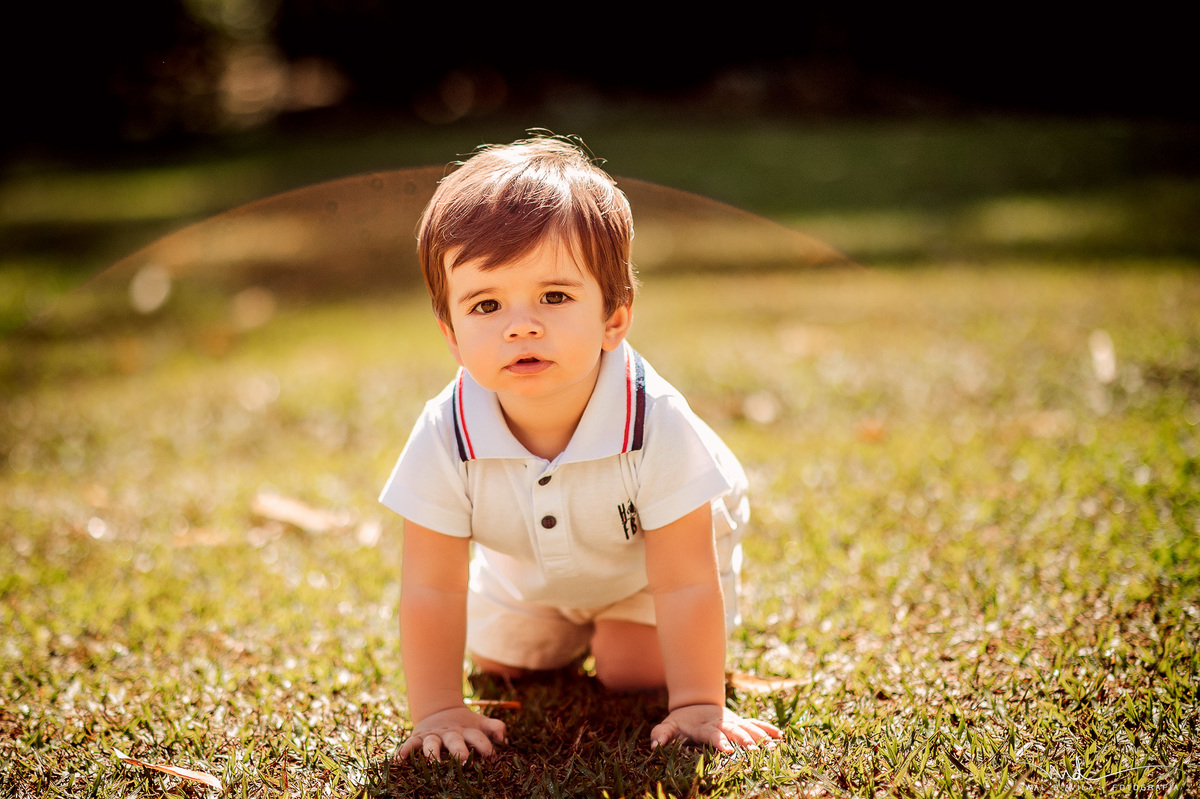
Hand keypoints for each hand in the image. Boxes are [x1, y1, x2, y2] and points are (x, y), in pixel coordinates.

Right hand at [396, 706, 506, 761]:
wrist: (439, 711)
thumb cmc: (465, 726)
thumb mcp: (480, 724)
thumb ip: (495, 728)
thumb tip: (505, 739)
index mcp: (467, 730)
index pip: (478, 736)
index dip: (485, 746)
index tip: (492, 757)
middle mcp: (450, 733)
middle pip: (455, 741)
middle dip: (460, 751)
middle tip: (465, 761)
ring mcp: (433, 735)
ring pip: (431, 743)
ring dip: (432, 753)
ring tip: (434, 763)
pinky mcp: (418, 738)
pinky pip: (410, 744)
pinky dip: (405, 750)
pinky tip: (400, 759)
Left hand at [650, 704, 782, 752]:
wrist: (694, 703)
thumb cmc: (680, 721)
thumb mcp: (668, 726)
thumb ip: (661, 734)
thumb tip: (654, 746)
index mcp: (704, 726)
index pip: (713, 734)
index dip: (720, 741)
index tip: (728, 750)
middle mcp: (721, 723)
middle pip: (734, 730)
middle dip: (745, 740)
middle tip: (756, 750)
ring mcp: (732, 721)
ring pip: (747, 727)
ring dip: (760, 735)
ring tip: (773, 745)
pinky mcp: (739, 722)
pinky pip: (755, 724)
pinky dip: (767, 729)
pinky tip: (780, 735)